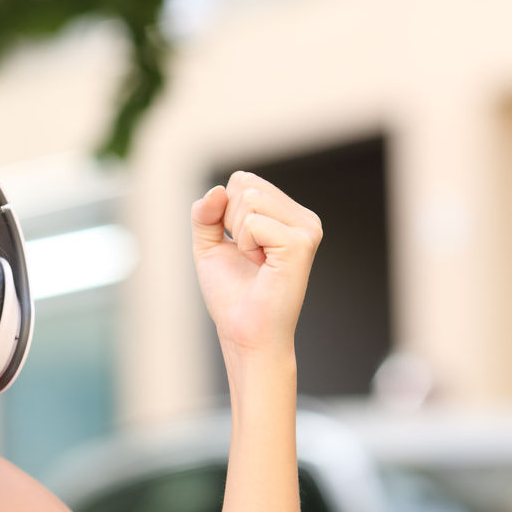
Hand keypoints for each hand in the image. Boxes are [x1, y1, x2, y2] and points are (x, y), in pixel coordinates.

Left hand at [191, 172, 321, 365]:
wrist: (244, 332)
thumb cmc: (232, 294)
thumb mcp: (209, 245)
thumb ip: (205, 213)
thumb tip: (218, 189)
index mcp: (288, 214)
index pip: (243, 180)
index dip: (225, 212)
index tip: (240, 246)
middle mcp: (303, 218)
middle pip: (245, 184)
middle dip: (230, 221)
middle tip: (247, 256)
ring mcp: (306, 229)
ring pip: (249, 198)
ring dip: (239, 236)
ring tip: (255, 261)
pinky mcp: (300, 243)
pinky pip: (252, 223)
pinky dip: (245, 246)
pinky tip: (261, 266)